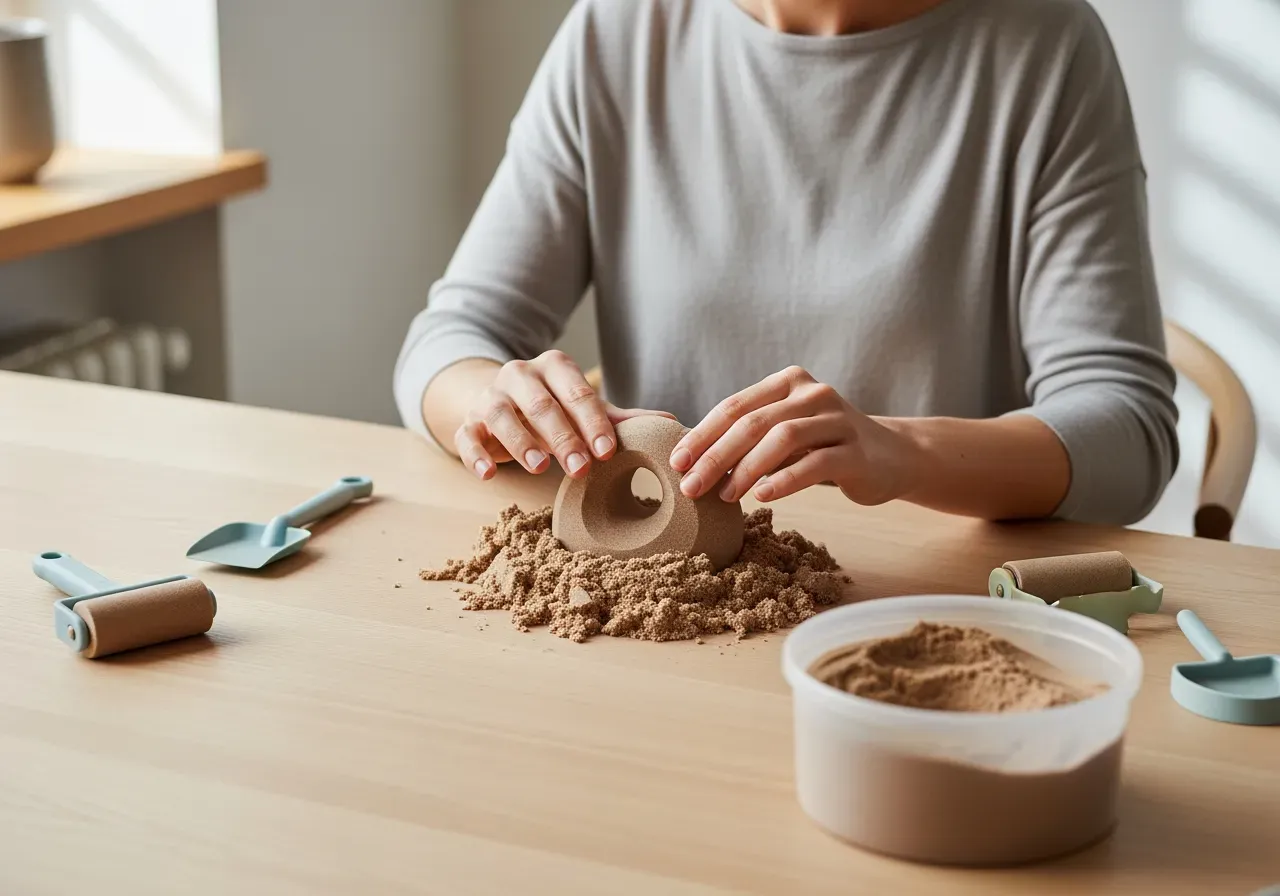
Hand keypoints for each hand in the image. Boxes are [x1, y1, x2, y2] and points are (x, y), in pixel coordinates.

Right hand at [455, 350, 674, 479]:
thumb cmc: (551, 408)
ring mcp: (490, 397)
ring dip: (520, 441)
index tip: (607, 451)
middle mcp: (520, 375)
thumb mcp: (582, 409)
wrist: (494, 399)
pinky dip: (475, 454)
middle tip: (581, 468)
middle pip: (542, 405)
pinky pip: (467, 436)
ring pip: (502, 415)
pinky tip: (489, 474)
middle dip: (562, 437)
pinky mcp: (467, 421)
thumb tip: (671, 424)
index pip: (577, 392)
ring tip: (539, 468)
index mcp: (554, 368)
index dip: (592, 422)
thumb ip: (620, 418)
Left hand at [669, 366, 915, 505]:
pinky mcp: (856, 451)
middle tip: (691, 485)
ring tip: (725, 495)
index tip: (676, 462)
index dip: (702, 434)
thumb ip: (749, 437)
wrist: (892, 456)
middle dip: (716, 455)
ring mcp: (838, 420)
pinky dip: (785, 480)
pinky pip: (815, 463)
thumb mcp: (785, 432)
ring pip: (783, 438)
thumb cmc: (823, 446)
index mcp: (788, 383)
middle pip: (753, 422)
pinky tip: (763, 496)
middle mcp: (813, 393)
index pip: (735, 406)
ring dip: (747, 469)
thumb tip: (690, 460)